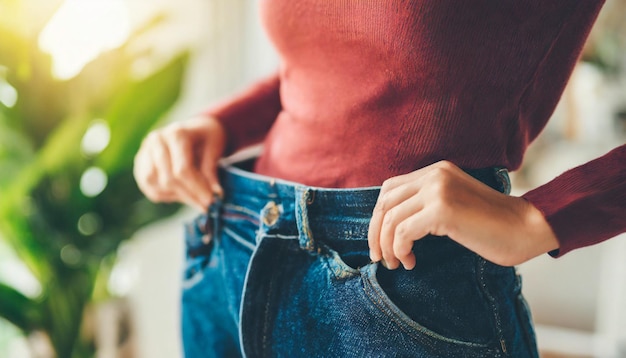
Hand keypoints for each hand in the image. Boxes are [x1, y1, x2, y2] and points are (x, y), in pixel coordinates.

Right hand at [133, 115, 225, 210]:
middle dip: (189, 196)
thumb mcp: (215, 149)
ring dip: (177, 196)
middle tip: (206, 206)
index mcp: (176, 133)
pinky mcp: (140, 164)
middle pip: (168, 179)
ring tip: (195, 197)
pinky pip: (150, 188)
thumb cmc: (207, 138)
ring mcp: (145, 152)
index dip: (197, 189)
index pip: (182, 170)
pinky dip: (167, 195)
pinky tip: (182, 193)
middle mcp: (156, 141)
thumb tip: (214, 195)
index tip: (211, 202)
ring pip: (156, 185)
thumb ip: (211, 172)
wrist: (195, 129)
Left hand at [367, 161, 558, 268]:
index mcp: (435, 171)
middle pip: (384, 203)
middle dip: (375, 233)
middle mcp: (434, 174)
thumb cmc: (491, 226)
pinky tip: (412, 262)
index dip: (378, 217)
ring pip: (390, 219)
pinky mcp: (442, 209)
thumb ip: (425, 205)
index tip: (380, 242)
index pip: (389, 190)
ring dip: (387, 246)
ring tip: (397, 263)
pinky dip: (400, 250)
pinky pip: (403, 231)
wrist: (526, 228)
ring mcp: (437, 189)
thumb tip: (389, 226)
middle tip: (379, 257)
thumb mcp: (452, 206)